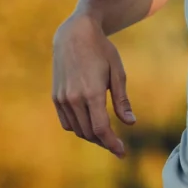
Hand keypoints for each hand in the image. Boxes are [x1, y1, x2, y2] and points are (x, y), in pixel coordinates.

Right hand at [52, 13, 136, 156]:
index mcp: (92, 93)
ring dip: (91, 136)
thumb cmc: (101, 50)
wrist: (74, 34)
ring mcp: (63, 98)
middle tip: (117, 145)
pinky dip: (78, 128)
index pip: (102, 129)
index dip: (112, 144)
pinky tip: (89, 125)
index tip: (122, 152)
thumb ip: (122, 100)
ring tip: (105, 136)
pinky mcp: (56, 96)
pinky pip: (66, 122)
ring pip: (77, 130)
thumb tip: (130, 123)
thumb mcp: (117, 72)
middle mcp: (74, 98)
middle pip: (90, 133)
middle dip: (104, 142)